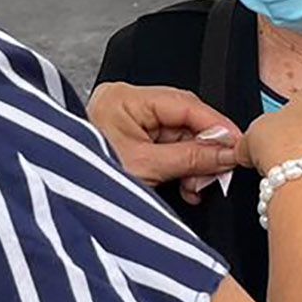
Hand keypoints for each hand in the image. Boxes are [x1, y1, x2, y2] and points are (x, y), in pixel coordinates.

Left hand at [89, 83, 245, 201]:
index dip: (215, 124)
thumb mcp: (146, 169)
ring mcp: (127, 122)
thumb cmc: (87, 183)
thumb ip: (190, 158)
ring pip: (177, 137)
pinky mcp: (130, 141)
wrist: (63, 203)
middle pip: (182, 119)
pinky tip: (187, 186)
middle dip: (204, 148)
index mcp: (123, 99)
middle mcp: (124, 104)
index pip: (183, 103)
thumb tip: (227, 152)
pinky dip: (180, 167)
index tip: (237, 143)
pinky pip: (165, 149)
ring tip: (197, 186)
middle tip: (220, 171)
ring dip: (193, 163)